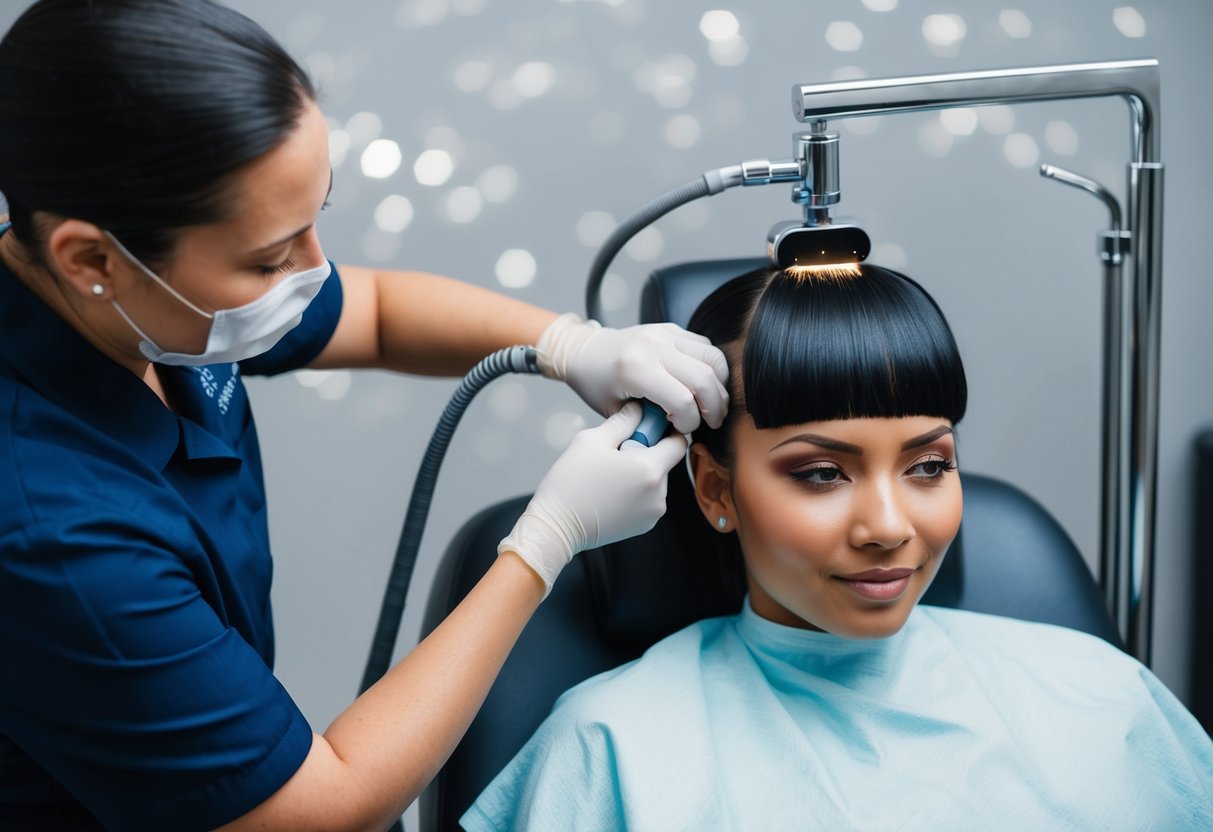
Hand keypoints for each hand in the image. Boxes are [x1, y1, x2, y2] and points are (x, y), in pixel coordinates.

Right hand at [499, 402, 687, 594]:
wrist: (557, 526)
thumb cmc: (571, 482)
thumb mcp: (593, 440)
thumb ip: (623, 421)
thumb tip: (639, 409)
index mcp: (650, 469)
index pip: (679, 442)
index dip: (665, 430)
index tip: (647, 428)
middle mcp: (659, 494)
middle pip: (665, 462)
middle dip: (645, 453)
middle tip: (614, 455)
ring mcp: (653, 513)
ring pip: (655, 481)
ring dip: (639, 474)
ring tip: (609, 476)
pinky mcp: (644, 525)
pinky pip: (648, 499)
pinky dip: (635, 493)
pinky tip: (610, 492)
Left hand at [536, 313, 729, 433]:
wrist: (584, 350)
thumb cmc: (596, 384)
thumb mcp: (616, 412)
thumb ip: (648, 423)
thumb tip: (680, 433)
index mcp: (635, 369)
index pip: (682, 401)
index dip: (690, 423)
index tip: (683, 430)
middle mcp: (653, 346)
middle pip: (704, 378)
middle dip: (714, 407)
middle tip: (712, 423)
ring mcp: (664, 334)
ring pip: (713, 358)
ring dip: (719, 385)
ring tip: (714, 404)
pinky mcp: (671, 329)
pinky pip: (705, 346)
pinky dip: (712, 367)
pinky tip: (704, 384)